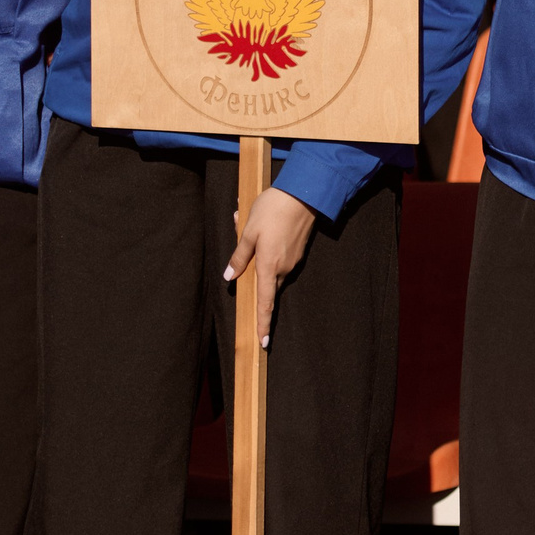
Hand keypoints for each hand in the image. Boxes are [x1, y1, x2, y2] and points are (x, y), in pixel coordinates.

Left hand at [226, 186, 315, 347]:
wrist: (305, 192)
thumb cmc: (273, 210)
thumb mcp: (249, 231)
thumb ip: (239, 256)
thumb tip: (229, 277)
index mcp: (269, 267)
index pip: (265, 303)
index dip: (262, 323)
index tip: (262, 342)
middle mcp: (284, 268)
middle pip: (265, 284)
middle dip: (253, 273)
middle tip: (242, 235)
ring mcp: (293, 259)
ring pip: (271, 268)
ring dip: (259, 255)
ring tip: (247, 221)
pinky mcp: (298, 250)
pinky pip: (279, 257)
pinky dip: (268, 248)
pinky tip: (263, 224)